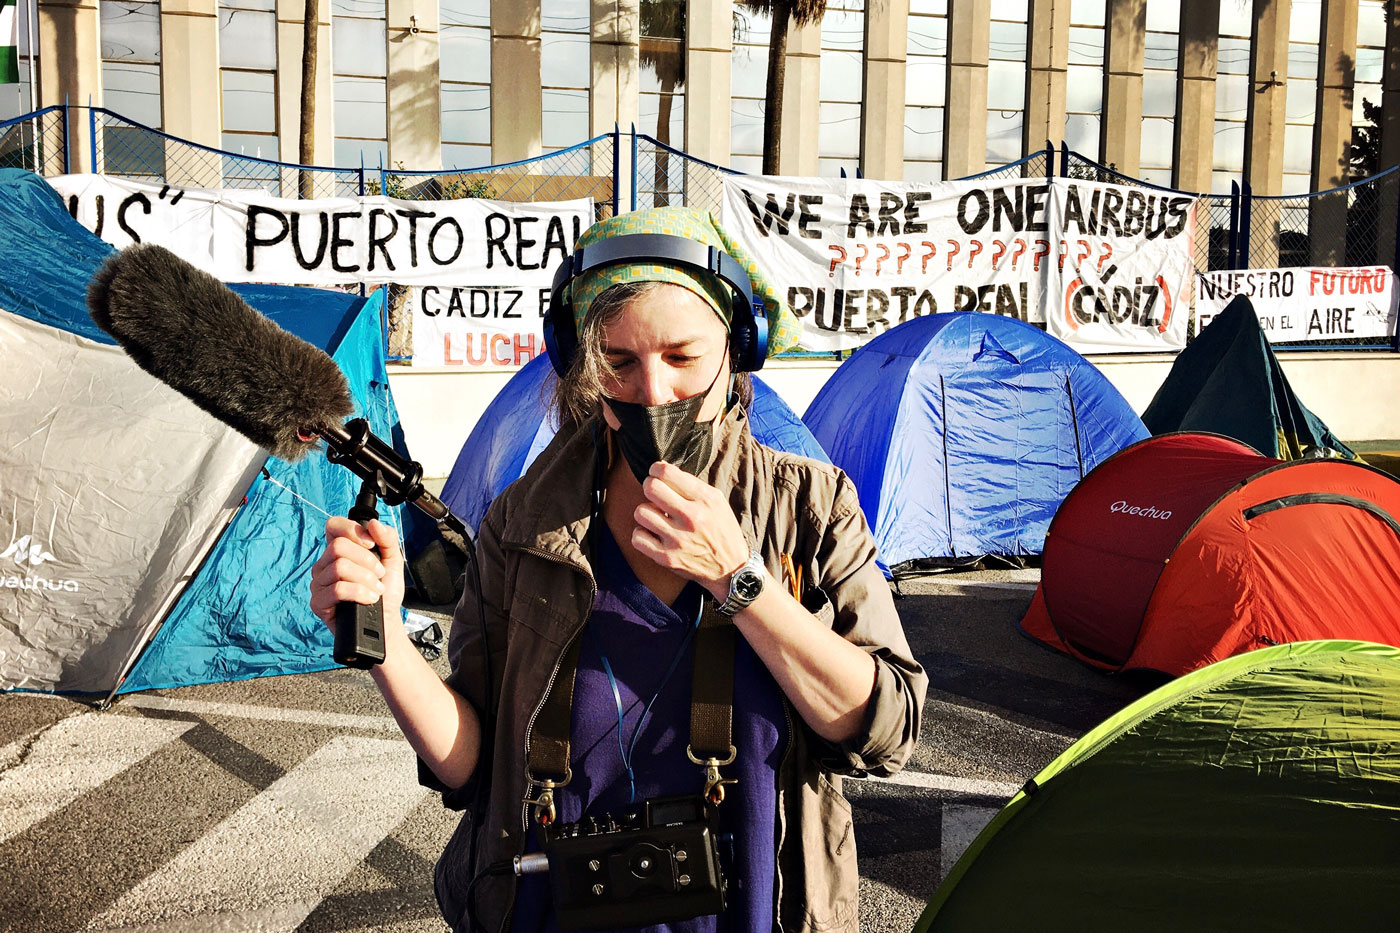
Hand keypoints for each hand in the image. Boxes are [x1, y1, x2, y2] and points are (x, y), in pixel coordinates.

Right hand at [309, 517, 405, 630]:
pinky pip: (337, 589)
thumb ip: (387, 539)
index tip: (371, 545)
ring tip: (376, 590)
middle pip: (338, 547)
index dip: (353, 531)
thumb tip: (373, 523)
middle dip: (366, 561)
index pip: (333, 525)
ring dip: (366, 579)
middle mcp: (325, 564)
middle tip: (379, 575)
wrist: (387, 622)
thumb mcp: (393, 560)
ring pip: (339, 567)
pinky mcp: (318, 603)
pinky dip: (359, 593)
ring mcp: (319, 583)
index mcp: (339, 550)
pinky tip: (369, 599)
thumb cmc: (386, 593)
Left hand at [632, 461, 749, 600]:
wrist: (731, 569)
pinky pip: (638, 538)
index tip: (656, 474)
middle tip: (655, 494)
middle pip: (650, 488)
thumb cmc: (721, 530)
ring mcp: (678, 539)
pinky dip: (642, 534)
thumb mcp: (716, 501)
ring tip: (657, 517)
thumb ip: (690, 484)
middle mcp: (692, 518)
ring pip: (641, 512)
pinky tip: (653, 534)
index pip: (667, 473)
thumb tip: (661, 468)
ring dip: (647, 512)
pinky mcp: (667, 558)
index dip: (656, 469)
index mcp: (705, 500)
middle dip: (649, 487)